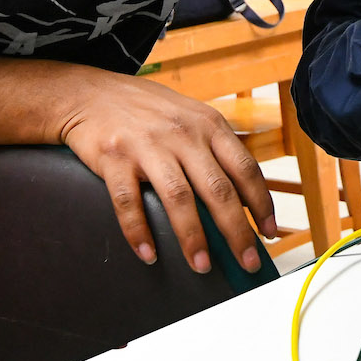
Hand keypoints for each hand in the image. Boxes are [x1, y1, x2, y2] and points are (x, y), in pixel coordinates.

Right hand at [56, 73, 276, 272]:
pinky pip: (128, 202)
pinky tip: (149, 255)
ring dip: (193, 237)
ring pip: (178, 198)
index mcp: (209, 124)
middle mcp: (183, 133)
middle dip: (236, 231)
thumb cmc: (148, 111)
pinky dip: (139, 232)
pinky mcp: (114, 157)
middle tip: (247, 262)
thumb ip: (214, 150)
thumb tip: (242, 199)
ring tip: (202, 266)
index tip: (270, 231)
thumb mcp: (190, 118)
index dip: (261, 203)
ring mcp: (148, 145)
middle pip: (218, 189)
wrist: (90, 94)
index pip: (245, 168)